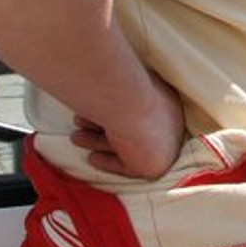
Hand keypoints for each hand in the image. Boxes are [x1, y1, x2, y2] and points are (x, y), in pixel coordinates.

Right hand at [70, 70, 184, 178]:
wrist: (133, 104)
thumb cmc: (128, 86)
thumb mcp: (123, 80)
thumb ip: (118, 88)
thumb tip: (98, 82)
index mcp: (165, 99)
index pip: (140, 111)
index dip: (114, 112)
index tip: (93, 110)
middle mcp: (168, 122)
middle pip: (131, 129)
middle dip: (102, 128)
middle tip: (79, 123)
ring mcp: (164, 146)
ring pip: (126, 145)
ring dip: (99, 141)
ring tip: (76, 137)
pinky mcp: (153, 165)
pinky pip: (128, 166)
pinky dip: (110, 162)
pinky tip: (93, 157)